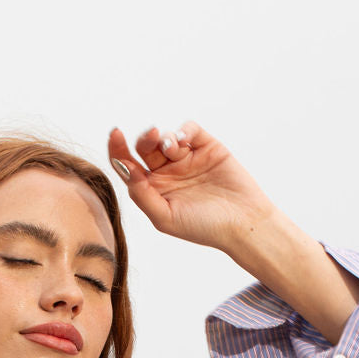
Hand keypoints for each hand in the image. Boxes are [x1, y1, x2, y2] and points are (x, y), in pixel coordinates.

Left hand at [107, 121, 275, 255]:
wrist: (243, 223)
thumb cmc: (203, 227)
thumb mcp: (164, 217)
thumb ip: (141, 194)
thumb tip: (124, 166)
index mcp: (153, 190)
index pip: (128, 166)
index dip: (118, 149)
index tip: (115, 135)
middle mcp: (167, 173)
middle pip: (144, 148)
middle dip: (144, 140)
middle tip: (151, 137)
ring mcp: (187, 159)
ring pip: (165, 138)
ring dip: (164, 138)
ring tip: (173, 149)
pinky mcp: (207, 147)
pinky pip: (189, 130)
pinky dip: (184, 130)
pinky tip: (185, 140)